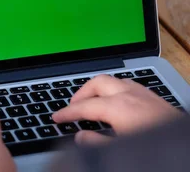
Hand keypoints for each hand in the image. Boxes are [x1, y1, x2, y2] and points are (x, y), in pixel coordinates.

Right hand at [53, 74, 179, 145]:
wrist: (189, 151)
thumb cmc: (158, 152)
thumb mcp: (121, 150)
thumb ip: (97, 143)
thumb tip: (81, 136)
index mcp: (119, 107)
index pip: (85, 106)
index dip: (67, 113)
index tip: (56, 118)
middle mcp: (131, 95)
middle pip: (98, 83)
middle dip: (81, 93)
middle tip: (72, 107)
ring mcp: (146, 95)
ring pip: (114, 81)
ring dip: (99, 90)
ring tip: (91, 103)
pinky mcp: (156, 99)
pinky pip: (129, 86)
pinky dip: (115, 91)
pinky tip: (117, 104)